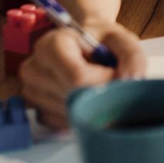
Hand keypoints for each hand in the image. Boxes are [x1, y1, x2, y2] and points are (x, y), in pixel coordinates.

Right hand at [19, 21, 145, 130]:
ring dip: (90, 105)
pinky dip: (79, 114)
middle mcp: (34, 68)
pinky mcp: (37, 110)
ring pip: (69, 113)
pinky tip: (84, 97)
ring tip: (94, 84)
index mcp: (51, 44)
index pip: (77, 78)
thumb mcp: (121, 38)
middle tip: (110, 80)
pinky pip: (62, 123)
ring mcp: (32, 91)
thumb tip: (129, 82)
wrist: (81, 43)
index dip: (104, 81)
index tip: (116, 73)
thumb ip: (131, 55)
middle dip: (100, 94)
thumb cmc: (99, 40)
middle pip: (73, 97)